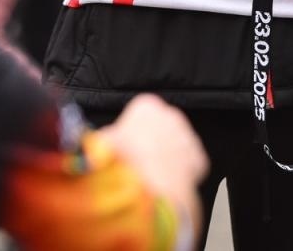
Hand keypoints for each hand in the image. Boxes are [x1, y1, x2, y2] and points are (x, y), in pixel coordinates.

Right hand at [94, 94, 207, 236]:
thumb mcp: (101, 143)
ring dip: (166, 158)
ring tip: (151, 176)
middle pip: (160, 128)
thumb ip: (103, 139)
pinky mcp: (198, 158)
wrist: (153, 186)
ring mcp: (188, 136)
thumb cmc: (125, 160)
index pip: (140, 114)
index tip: (127, 146)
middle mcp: (172, 115)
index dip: (132, 131)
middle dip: (152, 143)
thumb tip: (94, 143)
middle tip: (139, 162)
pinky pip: (188, 165)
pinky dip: (180, 173)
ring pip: (175, 146)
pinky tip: (166, 182)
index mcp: (147, 106)